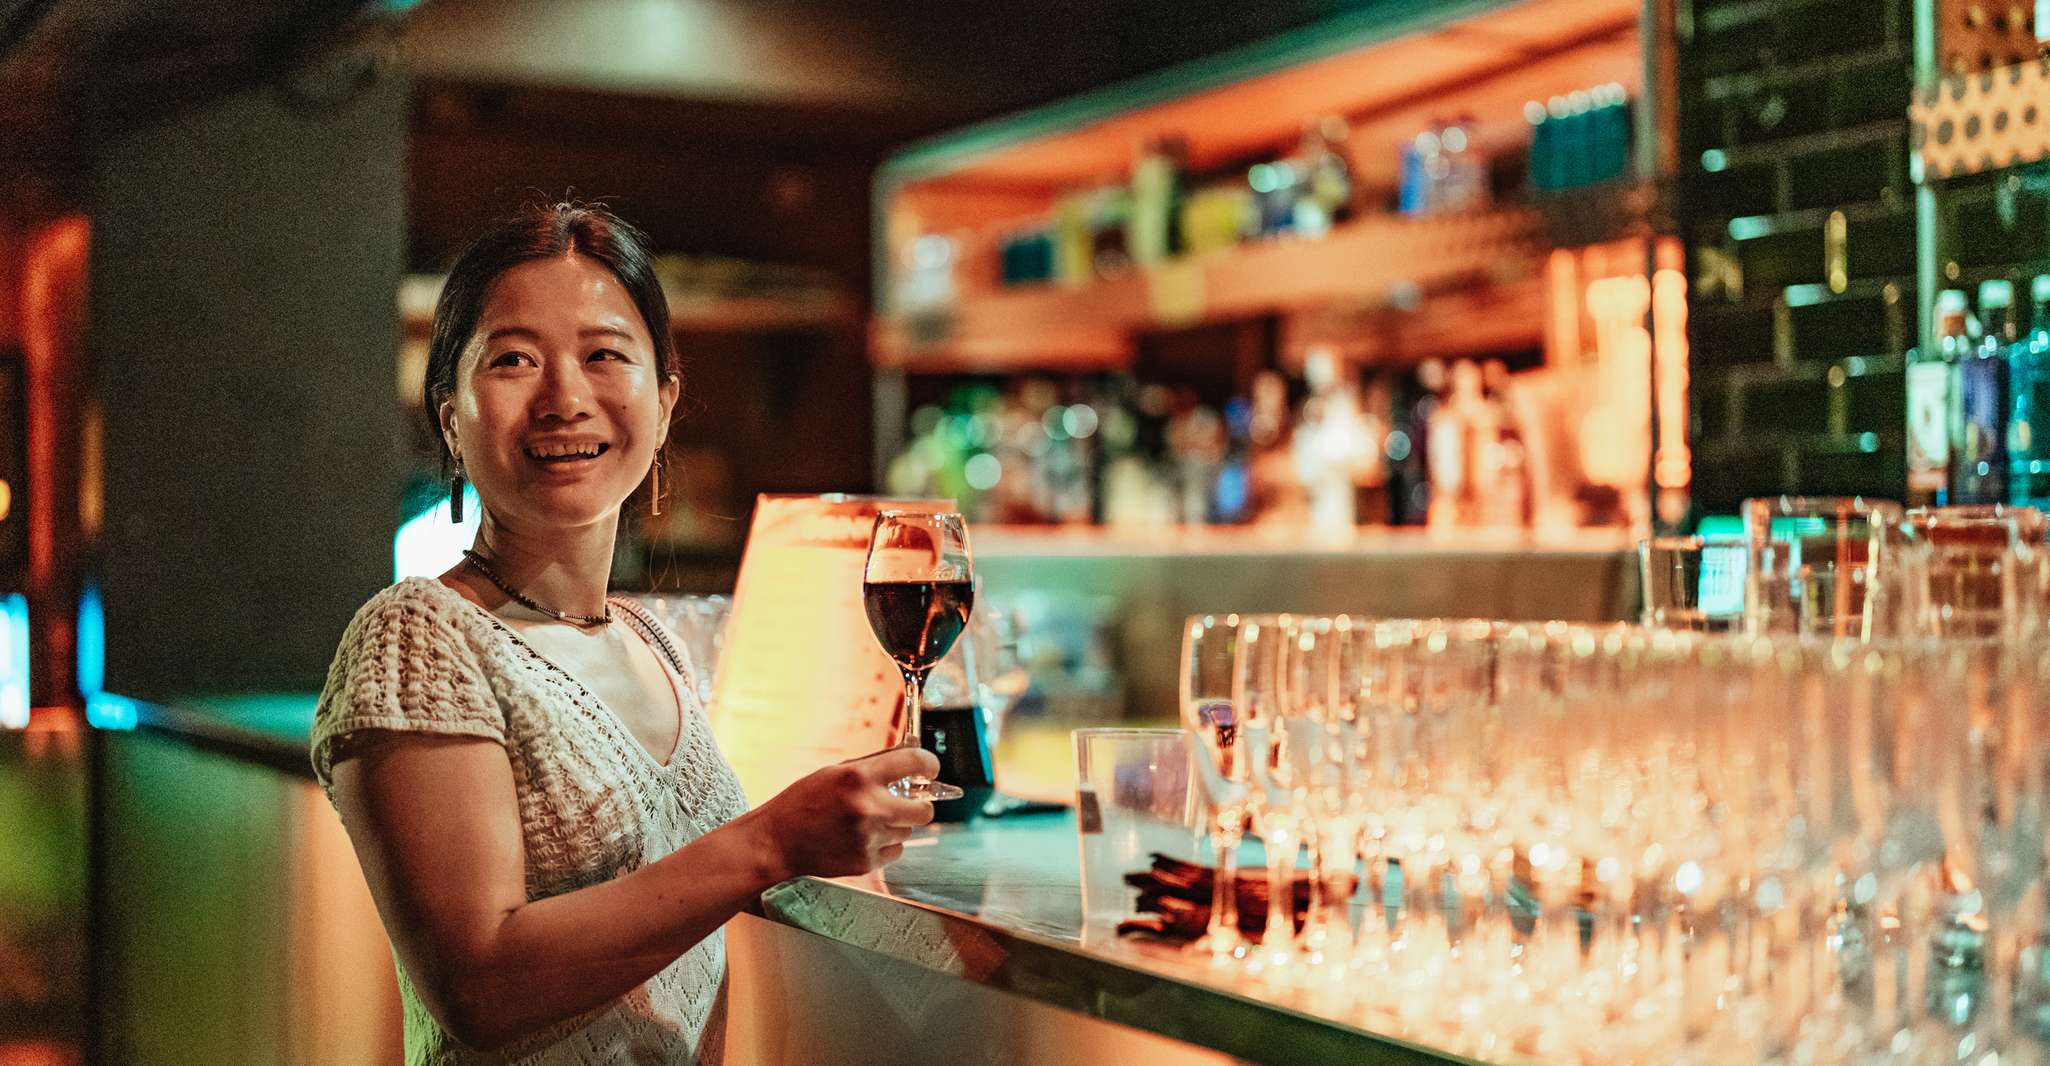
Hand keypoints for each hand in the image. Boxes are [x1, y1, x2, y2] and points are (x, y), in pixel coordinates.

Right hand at [745, 747, 939, 879]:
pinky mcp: (866, 862)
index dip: (929, 764)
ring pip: (908, 832)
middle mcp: (868, 807)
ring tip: (868, 822)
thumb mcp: (835, 772)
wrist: (776, 841)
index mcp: (859, 777)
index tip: (929, 769)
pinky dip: (885, 845)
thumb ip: (874, 765)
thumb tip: (910, 758)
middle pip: (925, 810)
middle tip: (910, 803)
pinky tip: (861, 839)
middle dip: (921, 805)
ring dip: (896, 826)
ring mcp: (868, 838)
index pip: (915, 761)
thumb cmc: (804, 802)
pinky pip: (896, 852)